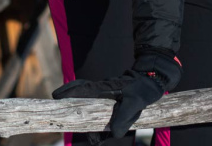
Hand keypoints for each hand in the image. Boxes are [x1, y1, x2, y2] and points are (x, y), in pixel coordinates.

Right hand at [52, 51, 181, 141]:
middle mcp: (103, 90)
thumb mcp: (137, 101)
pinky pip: (96, 104)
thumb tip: (114, 133)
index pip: (82, 89)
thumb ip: (125, 116)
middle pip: (80, 91)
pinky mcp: (112, 98)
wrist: (155, 77)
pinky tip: (92, 127)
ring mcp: (106, 93)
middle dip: (67, 97)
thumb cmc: (145, 87)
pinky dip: (90, 112)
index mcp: (105, 88)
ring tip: (72, 122)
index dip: (69, 92)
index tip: (56, 97)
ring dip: (77, 104)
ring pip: (87, 98)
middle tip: (56, 104)